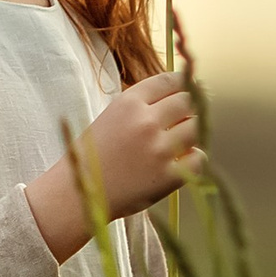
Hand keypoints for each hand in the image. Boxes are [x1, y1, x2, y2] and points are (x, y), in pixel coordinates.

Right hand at [25, 71, 202, 261]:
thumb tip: (179, 94)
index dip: (185, 82)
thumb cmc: (93, 156)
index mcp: (128, 103)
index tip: (192, 87)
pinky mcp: (168, 177)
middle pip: (188, 101)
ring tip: (183, 141)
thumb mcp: (112, 117)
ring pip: (197, 128)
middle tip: (189, 117)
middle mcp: (145, 122)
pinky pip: (199, 159)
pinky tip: (182, 162)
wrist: (76, 195)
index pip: (170, 80)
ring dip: (194, 133)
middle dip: (191, 108)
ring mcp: (158, 150)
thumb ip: (142, 105)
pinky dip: (195, 159)